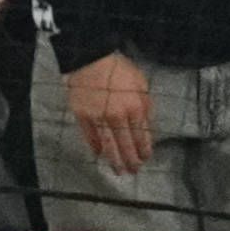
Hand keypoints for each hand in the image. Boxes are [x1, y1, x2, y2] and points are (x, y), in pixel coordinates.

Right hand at [63, 51, 155, 176]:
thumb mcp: (140, 83)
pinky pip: (90, 137)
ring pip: (108, 146)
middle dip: (131, 161)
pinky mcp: (82, 117)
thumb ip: (145, 105)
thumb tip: (147, 124)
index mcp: (134, 107)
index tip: (145, 158)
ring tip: (118, 171)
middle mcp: (117, 116)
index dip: (144, 150)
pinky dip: (95, 147)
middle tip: (134, 170)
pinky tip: (99, 154)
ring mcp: (98, 118)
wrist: (90, 59)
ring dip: (115, 161)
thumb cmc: (117, 69)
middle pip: (126, 145)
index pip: (142, 136)